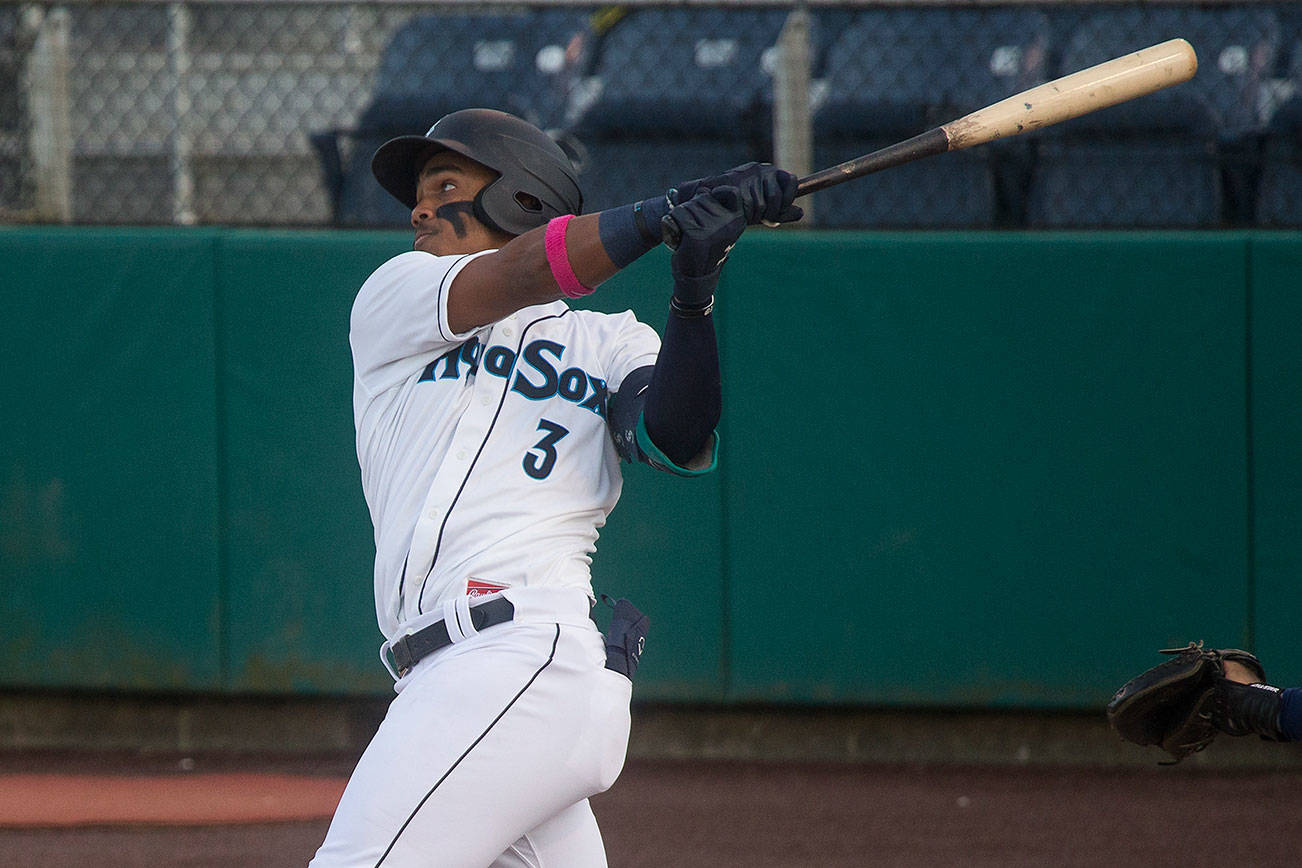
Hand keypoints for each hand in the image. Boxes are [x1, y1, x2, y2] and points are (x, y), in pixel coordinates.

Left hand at [665, 186, 746, 300]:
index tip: (705, 216)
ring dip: (680, 219)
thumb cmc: (705, 247)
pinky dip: (671, 224)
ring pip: (687, 206)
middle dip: (691, 211)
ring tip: (686, 236)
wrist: (696, 277)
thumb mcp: (719, 226)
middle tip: (693, 231)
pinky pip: (677, 215)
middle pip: (700, 198)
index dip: (708, 199)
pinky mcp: (696, 236)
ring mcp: (713, 229)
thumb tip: (710, 189)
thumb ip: (718, 207)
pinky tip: (678, 239)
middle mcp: (729, 222)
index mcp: (737, 219)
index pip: (723, 192)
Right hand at [673, 162, 803, 225]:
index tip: (775, 213)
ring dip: (758, 214)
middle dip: (771, 213)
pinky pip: (752, 203)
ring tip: (745, 215)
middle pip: (779, 196)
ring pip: (767, 201)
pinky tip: (740, 213)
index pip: (791, 181)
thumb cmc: (735, 208)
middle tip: (758, 218)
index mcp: (770, 173)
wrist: (707, 204)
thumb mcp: (762, 212)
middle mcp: (762, 169)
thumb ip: (781, 212)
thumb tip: (802, 213)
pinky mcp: (738, 180)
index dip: (786, 201)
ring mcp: (750, 174)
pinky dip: (747, 212)